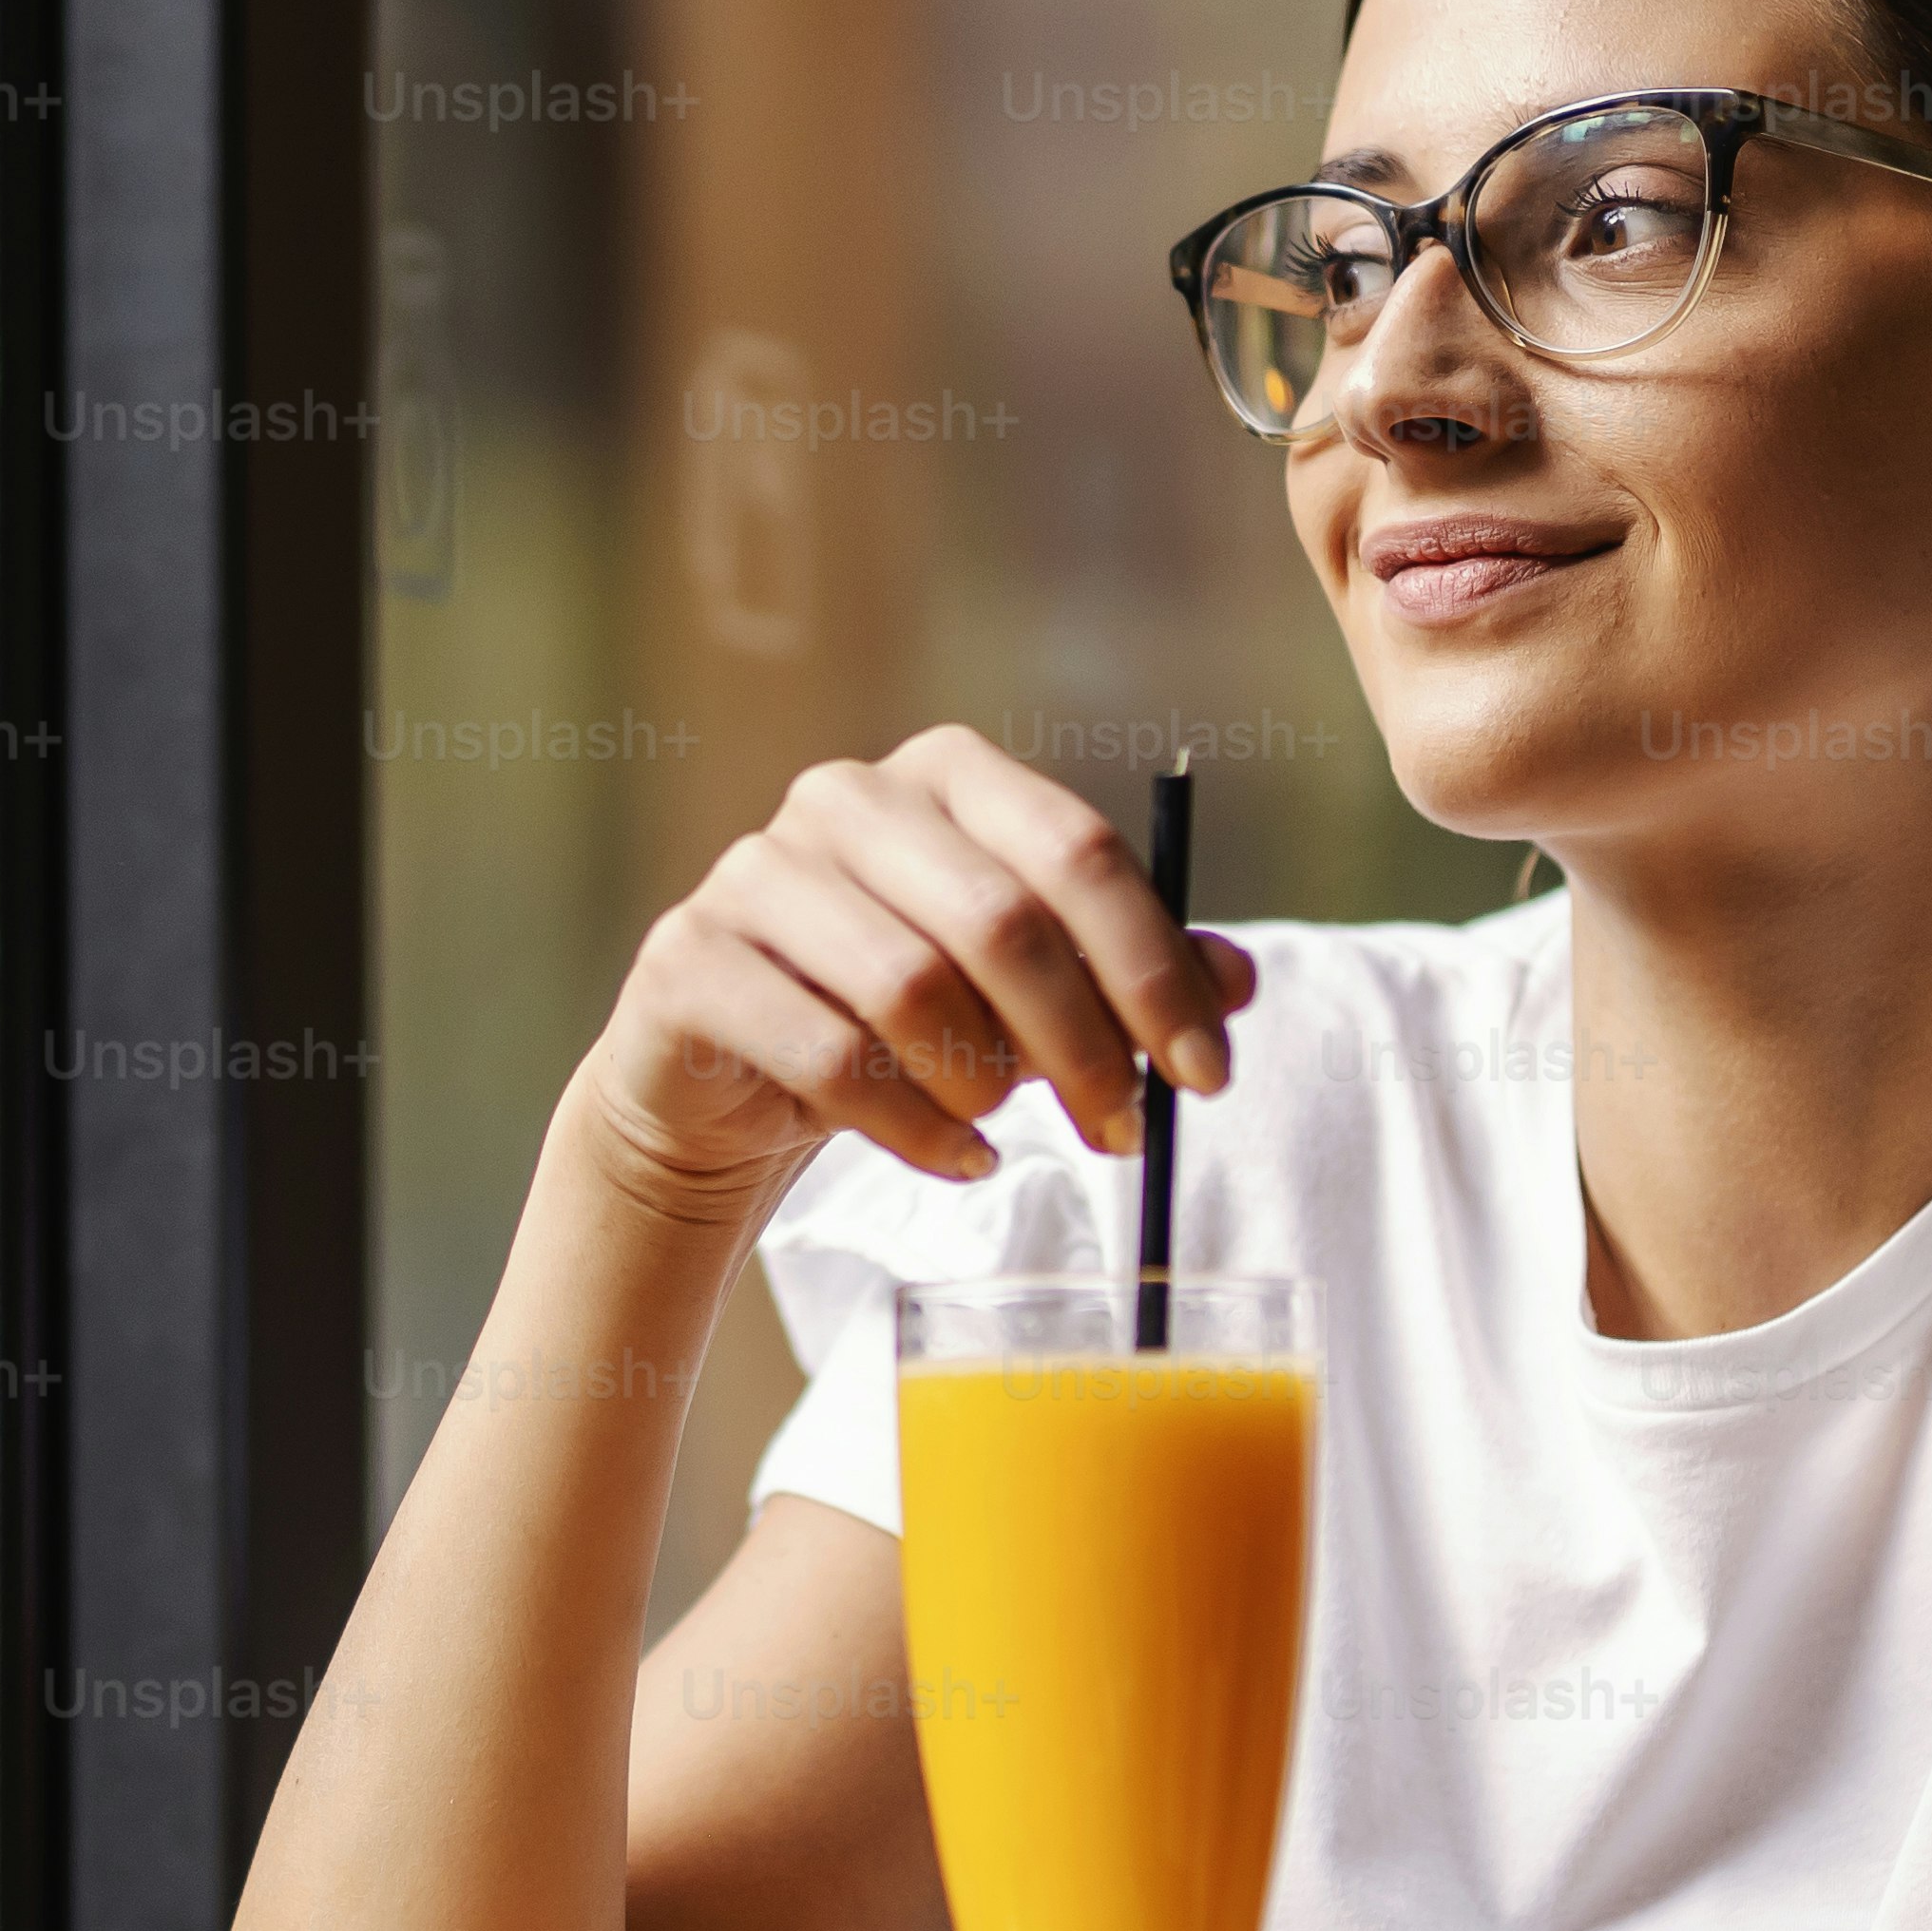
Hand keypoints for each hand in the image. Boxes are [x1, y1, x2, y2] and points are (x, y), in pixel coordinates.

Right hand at [564, 726, 1250, 1220]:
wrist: (728, 1082)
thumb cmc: (898, 1022)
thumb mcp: (1025, 997)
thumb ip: (1125, 974)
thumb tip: (1240, 981)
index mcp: (945, 773)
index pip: (1076, 852)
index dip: (1155, 969)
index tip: (1208, 1076)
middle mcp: (845, 797)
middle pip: (1000, 921)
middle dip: (1084, 1043)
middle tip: (1125, 1131)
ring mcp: (756, 871)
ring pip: (912, 988)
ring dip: (985, 1084)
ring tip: (1002, 1124)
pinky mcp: (690, 958)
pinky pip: (832, 1057)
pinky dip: (915, 1129)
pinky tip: (954, 1157)